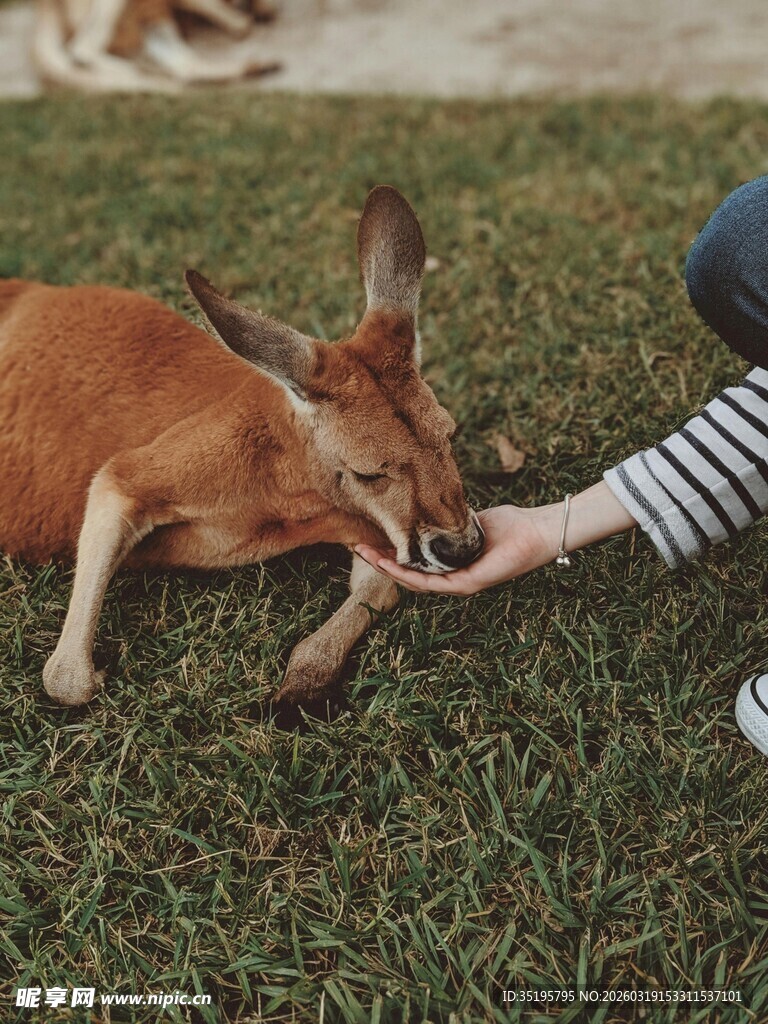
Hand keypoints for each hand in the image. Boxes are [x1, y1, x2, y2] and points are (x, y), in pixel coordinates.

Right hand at [355, 504, 558, 594]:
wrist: (536, 531)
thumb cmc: (510, 524)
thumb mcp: (469, 518)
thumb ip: (449, 518)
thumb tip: (426, 503)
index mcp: (452, 562)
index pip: (415, 562)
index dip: (391, 554)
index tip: (370, 540)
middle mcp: (453, 577)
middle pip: (410, 574)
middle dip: (382, 562)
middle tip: (358, 549)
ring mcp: (460, 583)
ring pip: (416, 582)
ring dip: (389, 570)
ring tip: (367, 557)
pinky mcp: (468, 584)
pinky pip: (433, 583)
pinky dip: (411, 576)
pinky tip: (393, 567)